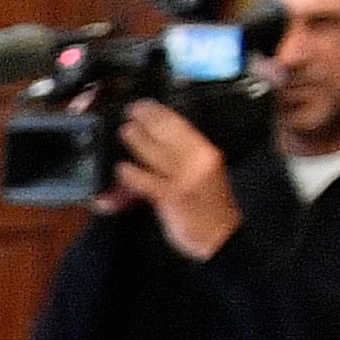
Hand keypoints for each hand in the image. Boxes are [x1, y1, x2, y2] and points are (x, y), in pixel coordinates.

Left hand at [111, 100, 238, 257]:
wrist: (220, 235)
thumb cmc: (210, 204)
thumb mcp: (204, 172)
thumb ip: (185, 157)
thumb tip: (160, 141)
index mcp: (207, 152)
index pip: (183, 126)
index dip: (162, 113)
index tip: (146, 104)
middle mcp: (198, 161)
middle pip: (170, 133)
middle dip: (149, 118)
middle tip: (131, 110)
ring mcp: (185, 178)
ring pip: (157, 153)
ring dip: (138, 140)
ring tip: (124, 130)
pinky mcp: (172, 196)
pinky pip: (148, 182)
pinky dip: (132, 175)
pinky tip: (120, 168)